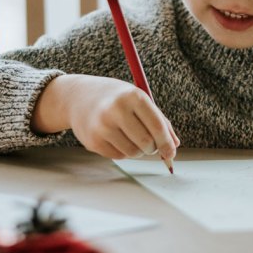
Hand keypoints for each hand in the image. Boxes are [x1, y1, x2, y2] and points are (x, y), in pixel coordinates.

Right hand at [34, 74, 179, 160]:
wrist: (78, 97)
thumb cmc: (115, 98)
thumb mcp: (138, 100)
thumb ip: (159, 121)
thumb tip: (174, 146)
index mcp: (133, 96)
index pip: (157, 126)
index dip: (167, 143)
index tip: (171, 153)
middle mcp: (116, 110)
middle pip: (146, 143)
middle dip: (153, 148)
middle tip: (150, 144)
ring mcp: (102, 127)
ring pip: (133, 153)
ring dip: (138, 151)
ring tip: (131, 137)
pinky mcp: (93, 141)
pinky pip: (118, 156)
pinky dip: (123, 151)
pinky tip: (116, 138)